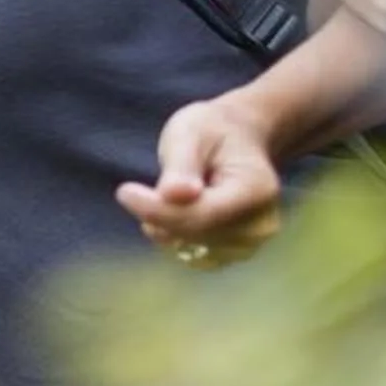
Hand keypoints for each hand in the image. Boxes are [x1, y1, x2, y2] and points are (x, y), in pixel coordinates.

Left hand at [114, 97, 282, 264]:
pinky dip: (172, 234)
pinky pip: (187, 253)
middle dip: (159, 213)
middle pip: (192, 233)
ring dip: (165, 223)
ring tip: (175, 190)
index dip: (158, 209)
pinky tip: (175, 209)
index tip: (124, 191)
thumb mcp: (191, 133)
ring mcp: (249, 244)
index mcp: (257, 190)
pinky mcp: (232, 254)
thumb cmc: (211, 131)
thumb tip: (173, 195)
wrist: (236, 140)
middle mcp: (260, 224)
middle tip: (138, 188)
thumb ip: (182, 165)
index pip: (201, 215)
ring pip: (186, 247)